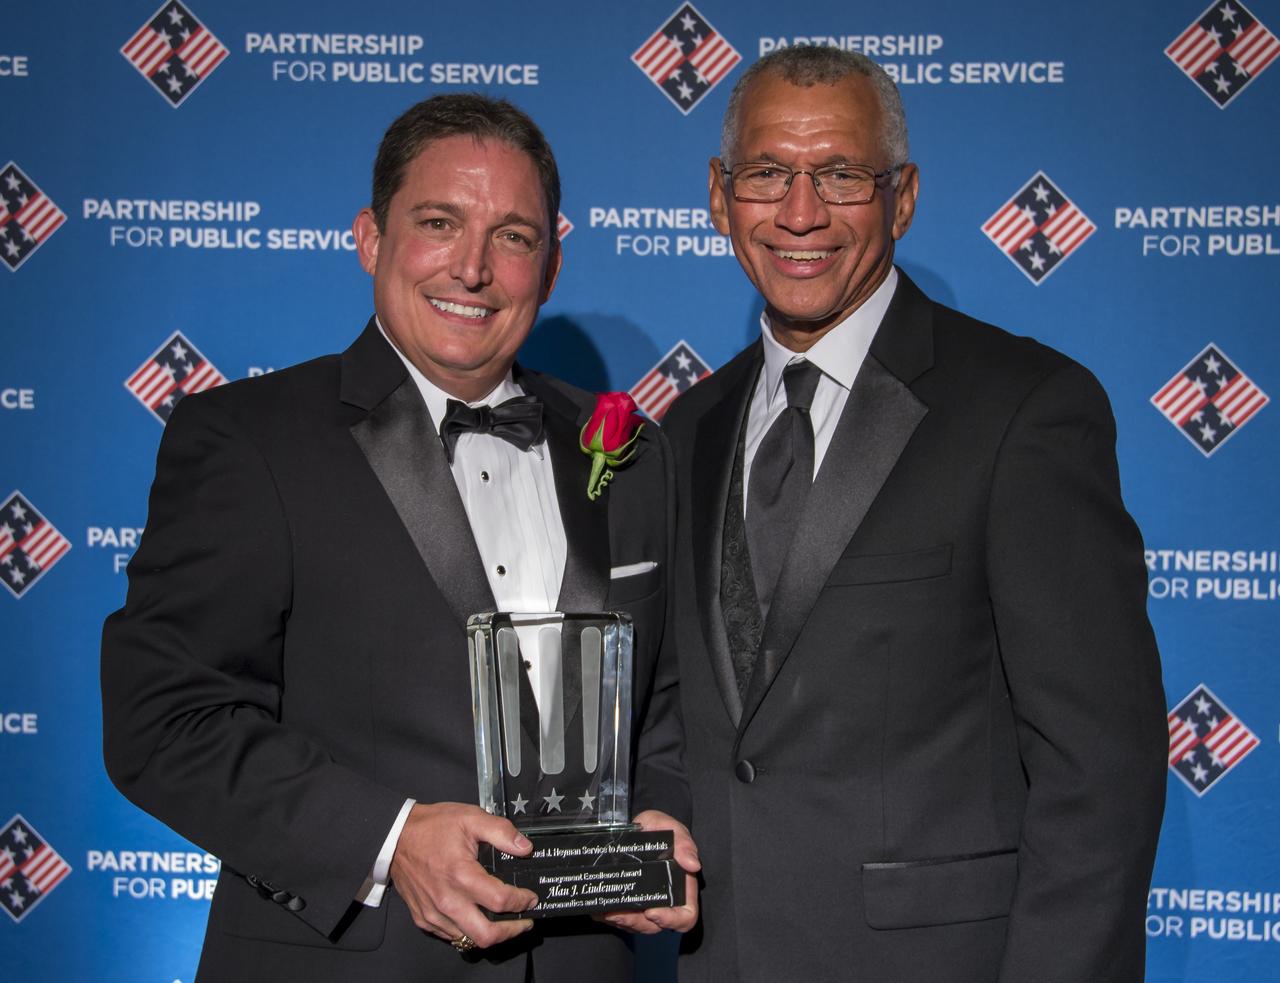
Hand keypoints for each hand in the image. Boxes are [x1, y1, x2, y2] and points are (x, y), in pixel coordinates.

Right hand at [389, 802, 536, 948]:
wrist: (395, 837)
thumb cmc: (432, 827)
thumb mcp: (470, 818)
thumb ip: (501, 832)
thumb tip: (525, 848)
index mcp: (461, 875)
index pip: (500, 901)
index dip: (522, 901)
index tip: (531, 898)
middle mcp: (447, 900)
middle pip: (486, 935)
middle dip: (511, 931)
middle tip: (524, 921)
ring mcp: (434, 913)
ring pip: (468, 939)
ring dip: (490, 933)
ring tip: (503, 921)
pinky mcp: (423, 918)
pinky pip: (451, 935)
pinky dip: (467, 931)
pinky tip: (477, 917)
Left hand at [599, 809, 699, 934]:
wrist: (630, 828)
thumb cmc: (653, 828)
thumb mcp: (667, 826)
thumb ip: (682, 841)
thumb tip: (693, 865)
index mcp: (681, 886)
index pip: (685, 916)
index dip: (671, 920)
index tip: (652, 912)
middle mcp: (665, 900)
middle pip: (655, 925)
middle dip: (636, 922)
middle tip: (618, 914)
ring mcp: (646, 903)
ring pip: (636, 925)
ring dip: (621, 921)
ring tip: (607, 911)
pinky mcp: (628, 905)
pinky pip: (620, 920)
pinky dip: (609, 917)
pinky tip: (600, 908)